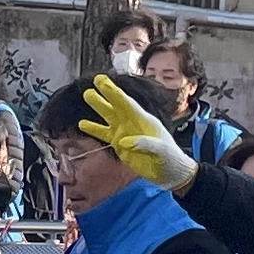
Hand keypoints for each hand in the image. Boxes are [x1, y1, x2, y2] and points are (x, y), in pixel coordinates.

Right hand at [79, 78, 193, 190]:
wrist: (170, 173)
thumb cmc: (171, 158)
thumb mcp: (162, 151)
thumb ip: (145, 144)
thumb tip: (124, 142)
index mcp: (145, 120)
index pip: (128, 104)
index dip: (115, 93)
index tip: (104, 82)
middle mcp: (133, 123)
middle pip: (117, 106)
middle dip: (106, 93)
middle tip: (95, 80)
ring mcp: (125, 133)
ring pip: (109, 116)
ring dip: (98, 106)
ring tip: (87, 94)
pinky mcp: (119, 144)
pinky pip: (104, 134)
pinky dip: (94, 129)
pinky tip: (82, 124)